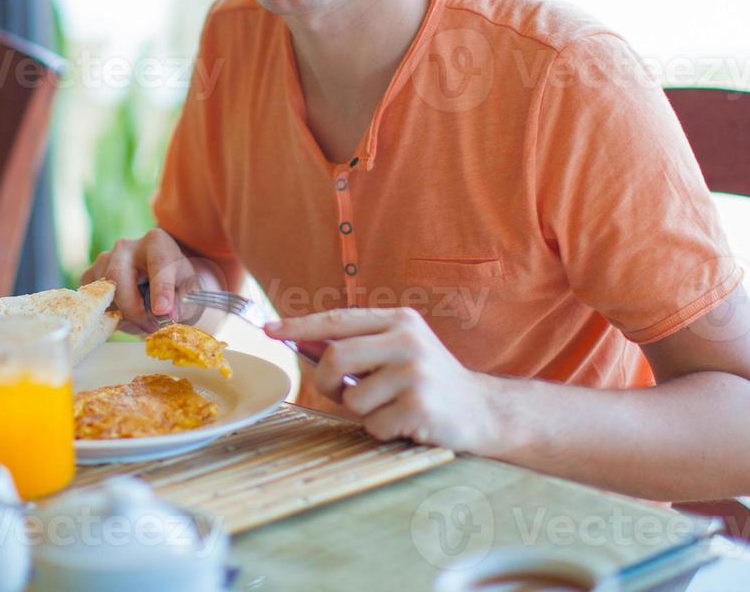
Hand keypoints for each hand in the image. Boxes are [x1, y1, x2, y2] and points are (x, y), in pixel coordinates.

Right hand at [80, 228, 202, 333]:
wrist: (162, 284)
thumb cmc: (178, 286)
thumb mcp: (191, 294)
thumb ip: (182, 303)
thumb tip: (165, 315)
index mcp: (157, 242)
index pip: (157, 263)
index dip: (161, 288)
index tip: (163, 310)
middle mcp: (126, 247)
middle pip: (118, 276)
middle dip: (132, 308)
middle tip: (150, 326)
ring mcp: (104, 260)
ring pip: (104, 291)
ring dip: (122, 314)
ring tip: (143, 320)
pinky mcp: (91, 276)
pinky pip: (93, 299)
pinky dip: (108, 314)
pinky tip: (126, 316)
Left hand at [264, 307, 493, 451]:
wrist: (481, 410)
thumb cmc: (426, 381)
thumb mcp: (396, 350)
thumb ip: (355, 345)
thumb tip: (298, 339)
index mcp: (399, 320)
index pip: (337, 320)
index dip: (299, 326)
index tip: (268, 330)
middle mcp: (408, 339)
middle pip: (335, 357)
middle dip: (326, 382)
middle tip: (338, 393)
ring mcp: (415, 372)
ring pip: (351, 397)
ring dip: (361, 411)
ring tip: (389, 407)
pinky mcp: (419, 405)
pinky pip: (372, 424)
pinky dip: (380, 430)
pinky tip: (405, 422)